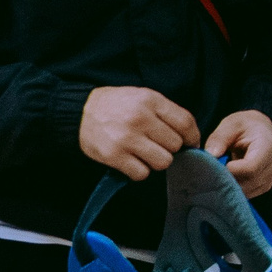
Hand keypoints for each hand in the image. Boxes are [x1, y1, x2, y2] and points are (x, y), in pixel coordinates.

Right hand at [80, 85, 201, 180]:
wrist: (79, 112)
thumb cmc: (115, 106)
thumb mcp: (142, 97)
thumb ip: (165, 112)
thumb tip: (189, 138)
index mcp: (149, 100)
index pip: (185, 123)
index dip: (192, 137)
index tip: (190, 143)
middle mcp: (139, 118)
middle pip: (175, 145)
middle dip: (168, 148)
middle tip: (156, 144)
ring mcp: (126, 138)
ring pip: (162, 162)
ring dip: (155, 161)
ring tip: (143, 153)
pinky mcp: (113, 155)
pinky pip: (141, 173)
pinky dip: (139, 171)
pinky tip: (131, 161)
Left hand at [205, 109, 271, 197]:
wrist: (260, 130)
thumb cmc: (245, 126)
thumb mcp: (230, 124)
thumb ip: (219, 138)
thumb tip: (210, 155)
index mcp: (267, 147)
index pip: (251, 168)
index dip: (230, 171)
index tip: (214, 166)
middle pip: (248, 183)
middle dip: (225, 181)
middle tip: (206, 175)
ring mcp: (269, 178)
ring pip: (247, 192)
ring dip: (228, 188)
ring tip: (212, 177)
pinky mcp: (263, 186)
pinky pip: (247, 194)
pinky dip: (232, 191)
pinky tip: (221, 182)